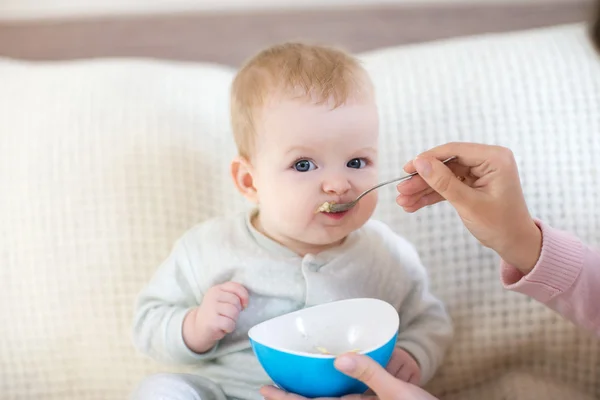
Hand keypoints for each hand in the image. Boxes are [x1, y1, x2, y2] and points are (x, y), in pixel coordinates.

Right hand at [183, 281, 248, 352]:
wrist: (198, 329)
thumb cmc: (215, 314)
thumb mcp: (222, 300)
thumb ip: (232, 295)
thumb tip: (245, 302)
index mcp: (217, 289)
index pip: (236, 287)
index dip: (244, 296)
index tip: (244, 305)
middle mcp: (213, 296)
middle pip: (236, 301)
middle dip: (237, 311)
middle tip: (229, 316)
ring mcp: (211, 308)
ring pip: (234, 312)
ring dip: (233, 320)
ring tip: (225, 321)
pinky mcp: (212, 321)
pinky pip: (230, 323)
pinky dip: (229, 328)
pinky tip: (223, 328)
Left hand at [260, 353, 437, 399]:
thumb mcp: (397, 393)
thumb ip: (370, 374)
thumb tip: (340, 359)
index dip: (286, 399)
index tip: (264, 390)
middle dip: (290, 398)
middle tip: (267, 388)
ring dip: (306, 395)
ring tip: (289, 385)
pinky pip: (342, 399)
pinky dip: (328, 391)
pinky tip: (327, 381)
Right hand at [396, 142, 541, 273]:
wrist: (516, 245)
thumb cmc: (501, 225)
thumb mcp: (468, 204)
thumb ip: (443, 182)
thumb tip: (419, 162)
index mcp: (494, 158)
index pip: (454, 151)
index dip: (428, 159)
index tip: (407, 169)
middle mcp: (487, 161)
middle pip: (446, 164)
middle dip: (423, 180)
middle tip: (402, 190)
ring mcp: (480, 173)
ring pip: (444, 176)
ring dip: (424, 189)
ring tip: (404, 201)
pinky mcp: (473, 184)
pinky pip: (448, 186)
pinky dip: (433, 195)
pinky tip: (414, 204)